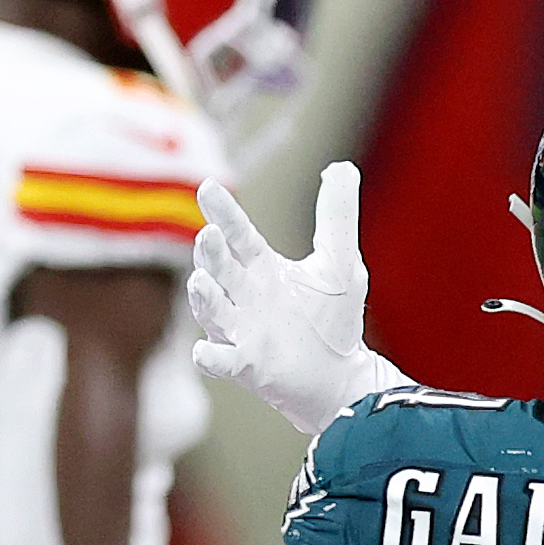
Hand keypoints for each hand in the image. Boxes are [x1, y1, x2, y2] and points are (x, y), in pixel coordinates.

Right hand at [190, 169, 407, 440]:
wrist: (341, 377)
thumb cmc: (333, 321)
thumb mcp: (340, 262)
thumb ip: (337, 215)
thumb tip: (342, 166)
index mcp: (262, 269)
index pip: (238, 234)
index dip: (224, 212)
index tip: (208, 186)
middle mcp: (245, 297)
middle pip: (221, 268)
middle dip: (211, 254)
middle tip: (209, 235)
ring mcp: (242, 332)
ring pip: (214, 310)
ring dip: (205, 298)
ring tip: (201, 281)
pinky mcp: (246, 366)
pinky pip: (220, 360)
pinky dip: (210, 357)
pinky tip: (204, 351)